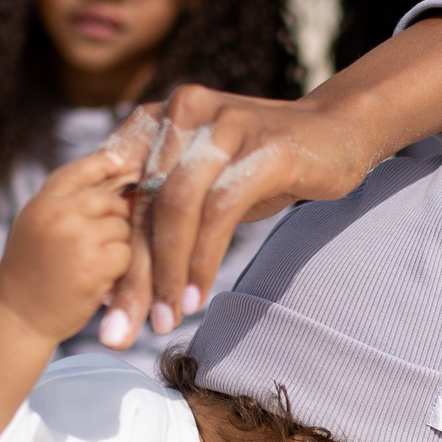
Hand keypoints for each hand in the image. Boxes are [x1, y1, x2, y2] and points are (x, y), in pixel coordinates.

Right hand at [0, 144, 138, 342]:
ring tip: (92, 264)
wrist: (18, 316)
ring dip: (117, 246)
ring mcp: (77, 238)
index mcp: (42, 203)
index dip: (102, 165)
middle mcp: (58, 215)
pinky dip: (119, 268)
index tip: (120, 164)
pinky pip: (126, 253)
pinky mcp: (94, 265)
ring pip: (122, 227)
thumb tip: (111, 178)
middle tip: (100, 244)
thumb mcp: (35, 227)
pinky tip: (100, 278)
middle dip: (115, 219)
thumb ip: (62, 204)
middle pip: (110, 200)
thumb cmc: (31, 273)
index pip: (77, 172)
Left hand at [97, 90, 372, 346]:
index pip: (121, 191)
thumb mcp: (205, 179)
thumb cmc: (263, 164)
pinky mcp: (263, 147)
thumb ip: (163, 208)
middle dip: (131, 273)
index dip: (108, 251)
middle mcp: (185, 111)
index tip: (104, 307)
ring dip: (167, 272)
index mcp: (161, 117)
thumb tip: (121, 273)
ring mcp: (224, 125)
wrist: (338, 134)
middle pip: (144, 202)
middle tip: (120, 330)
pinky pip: (220, 210)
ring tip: (164, 319)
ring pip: (177, 207)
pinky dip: (204, 259)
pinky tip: (197, 295)